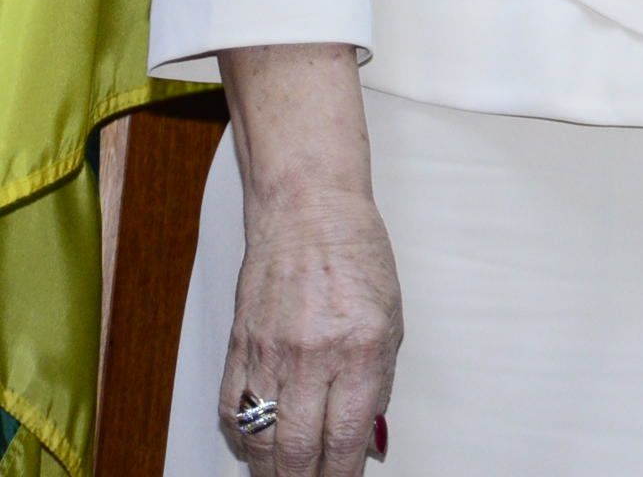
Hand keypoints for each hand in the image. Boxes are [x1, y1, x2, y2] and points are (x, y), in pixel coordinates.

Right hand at [223, 194, 398, 476]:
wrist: (307, 211)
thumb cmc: (357, 257)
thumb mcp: (392, 320)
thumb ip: (378, 384)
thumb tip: (366, 437)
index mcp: (361, 348)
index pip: (346, 435)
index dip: (342, 474)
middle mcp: (313, 355)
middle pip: (297, 448)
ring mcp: (269, 353)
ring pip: (260, 438)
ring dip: (271, 469)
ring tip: (284, 476)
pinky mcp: (238, 347)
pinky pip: (231, 410)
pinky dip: (243, 438)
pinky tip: (255, 448)